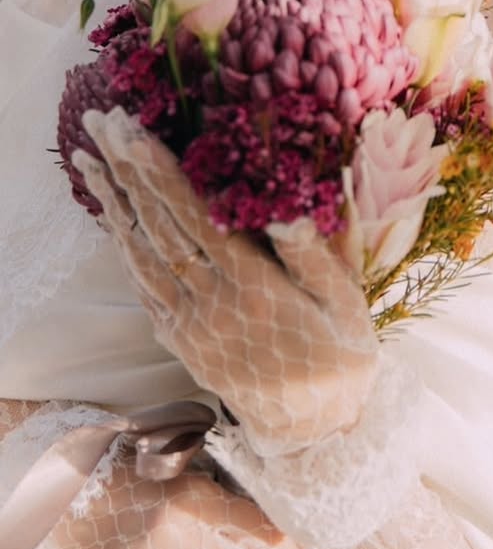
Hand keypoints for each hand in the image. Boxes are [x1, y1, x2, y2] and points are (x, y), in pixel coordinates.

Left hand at [78, 108, 377, 454]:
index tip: (135, 134)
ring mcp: (188, 323)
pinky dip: (121, 240)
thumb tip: (289, 211)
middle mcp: (211, 305)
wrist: (313, 428)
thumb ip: (317, 254)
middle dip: (127, 169)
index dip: (164, 175)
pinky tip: (111, 211)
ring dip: (113, 199)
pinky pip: (142, 281)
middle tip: (102, 120)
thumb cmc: (340, 353)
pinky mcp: (178, 336)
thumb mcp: (346, 302)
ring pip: (140, 251)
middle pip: (158, 226)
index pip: (197, 220)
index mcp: (255, 290)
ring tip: (91, 154)